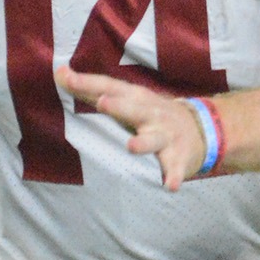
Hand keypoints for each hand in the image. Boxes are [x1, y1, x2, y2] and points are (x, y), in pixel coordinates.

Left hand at [55, 66, 207, 191]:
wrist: (201, 128)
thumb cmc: (150, 113)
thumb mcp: (125, 98)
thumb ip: (92, 89)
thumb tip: (59, 73)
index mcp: (135, 98)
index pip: (109, 87)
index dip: (88, 84)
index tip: (67, 78)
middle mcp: (151, 113)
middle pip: (134, 109)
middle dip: (119, 106)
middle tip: (103, 102)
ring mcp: (166, 135)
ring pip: (154, 138)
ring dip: (144, 142)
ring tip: (131, 147)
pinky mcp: (179, 157)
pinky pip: (175, 169)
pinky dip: (173, 176)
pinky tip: (169, 186)